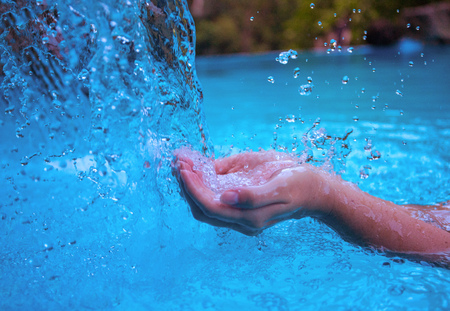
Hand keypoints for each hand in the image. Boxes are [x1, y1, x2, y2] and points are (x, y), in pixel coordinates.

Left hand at [174, 150, 326, 234]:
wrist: (314, 190)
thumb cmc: (298, 183)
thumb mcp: (280, 185)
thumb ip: (253, 195)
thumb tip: (224, 197)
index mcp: (250, 218)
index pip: (210, 207)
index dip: (193, 188)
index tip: (183, 167)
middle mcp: (241, 221)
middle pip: (201, 209)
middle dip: (186, 186)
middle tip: (178, 161)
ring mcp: (239, 215)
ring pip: (204, 205)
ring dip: (190, 185)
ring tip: (181, 162)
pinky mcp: (239, 206)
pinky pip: (213, 198)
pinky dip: (200, 183)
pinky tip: (195, 167)